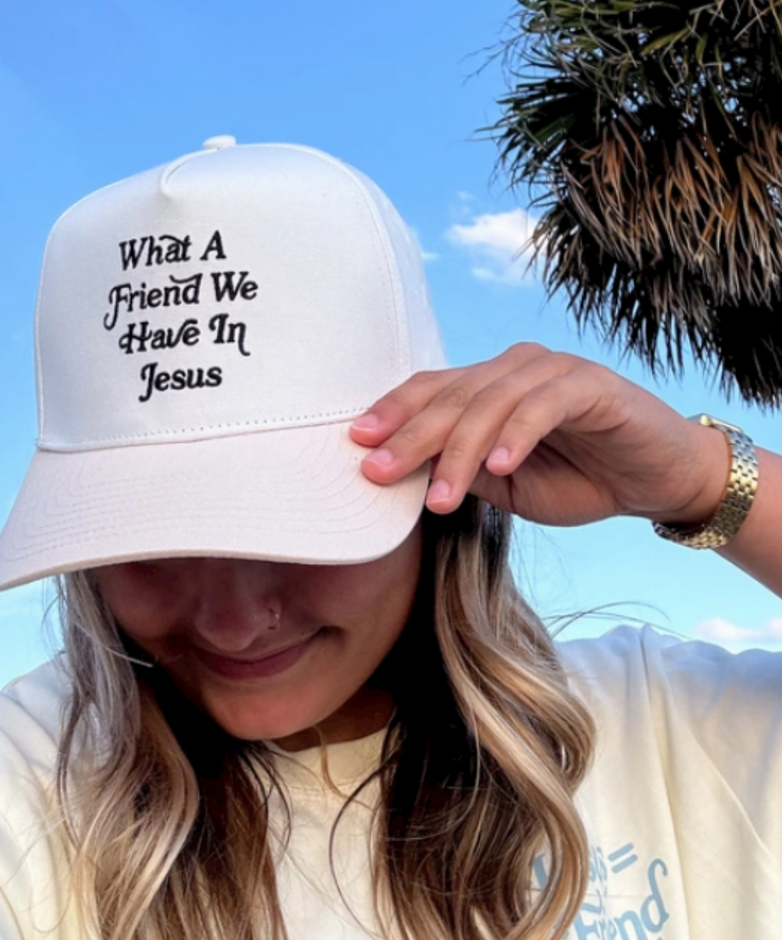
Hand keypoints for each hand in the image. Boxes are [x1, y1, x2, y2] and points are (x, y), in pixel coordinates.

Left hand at [350, 343, 729, 527]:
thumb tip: (405, 475)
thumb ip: (464, 472)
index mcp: (489, 387)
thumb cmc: (579, 478)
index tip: (355, 445)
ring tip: (440, 497)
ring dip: (460, 452)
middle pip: (450, 396)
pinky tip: (499, 467)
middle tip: (377, 472)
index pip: (430, 391)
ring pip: (490, 403)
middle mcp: (514, 369)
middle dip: (410, 437)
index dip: (392, 414)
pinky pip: (542, 406)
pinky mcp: (590, 385)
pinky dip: (517, 436)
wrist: (657, 480)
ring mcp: (552, 371)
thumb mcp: (507, 486)